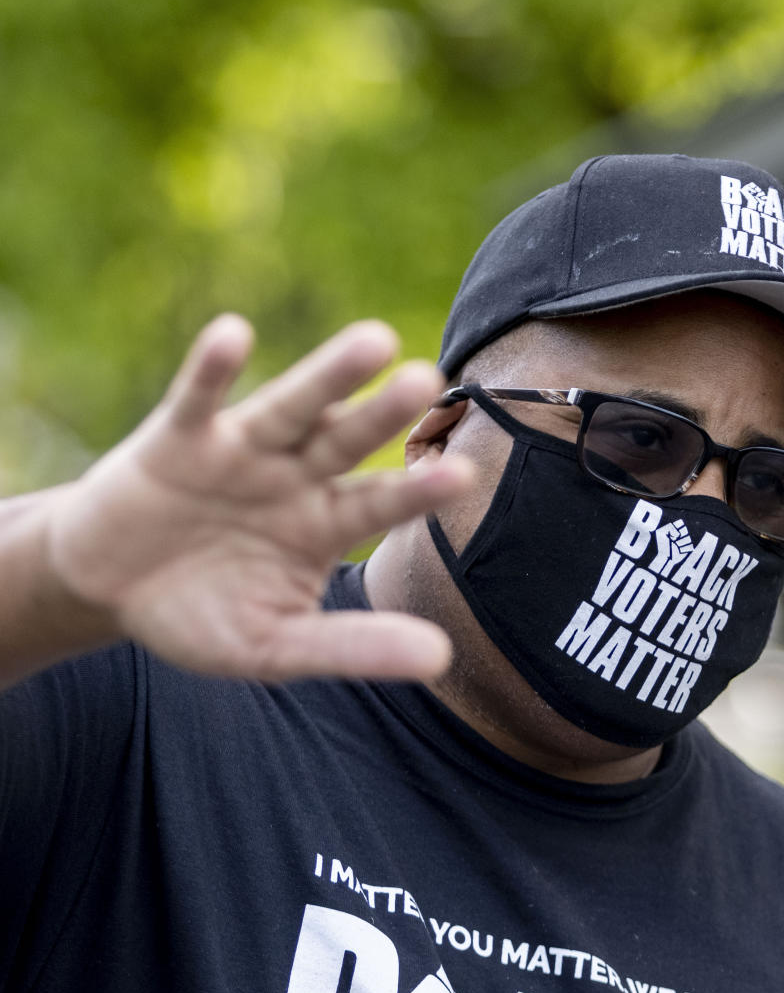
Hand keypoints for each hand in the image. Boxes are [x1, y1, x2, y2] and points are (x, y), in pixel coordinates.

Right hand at [44, 315, 471, 679]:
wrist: (110, 591)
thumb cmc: (201, 616)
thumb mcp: (277, 645)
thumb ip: (351, 647)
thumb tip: (440, 658)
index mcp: (324, 524)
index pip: (379, 503)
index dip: (416, 489)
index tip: (464, 473)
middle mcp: (293, 477)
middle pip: (345, 441)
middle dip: (382, 413)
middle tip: (426, 379)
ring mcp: (239, 452)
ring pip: (290, 408)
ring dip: (327, 377)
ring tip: (374, 341)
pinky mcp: (177, 438)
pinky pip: (198, 398)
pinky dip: (211, 369)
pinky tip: (233, 334)